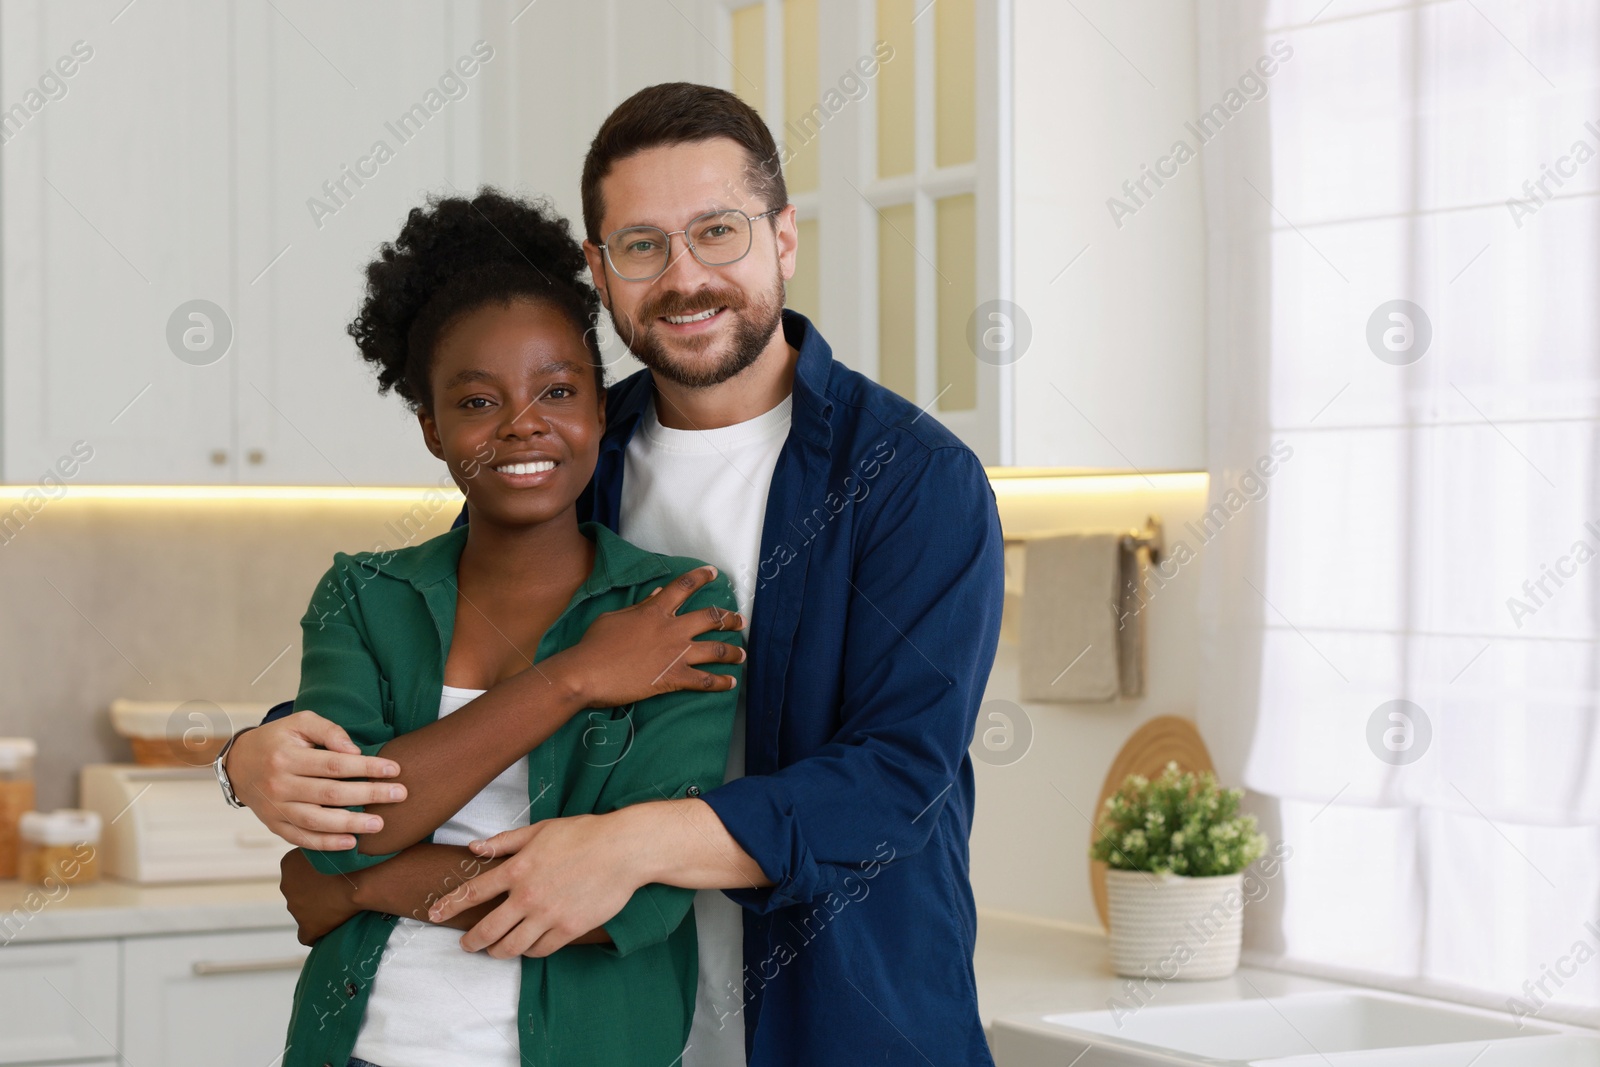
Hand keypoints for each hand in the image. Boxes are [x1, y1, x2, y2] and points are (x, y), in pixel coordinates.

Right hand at [230, 710, 406, 849]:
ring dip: (351, 824)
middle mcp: (280, 785)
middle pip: (330, 793)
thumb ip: (328, 731)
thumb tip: (354, 751)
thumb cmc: (277, 740)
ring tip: (380, 824)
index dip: (366, 767)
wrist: (238, 764)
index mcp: (287, 757)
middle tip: (400, 795)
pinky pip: (301, 838)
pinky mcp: (274, 825)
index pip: (334, 764)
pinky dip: (326, 843)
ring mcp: (276, 808)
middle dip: (369, 794)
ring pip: (316, 820)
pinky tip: (350, 842)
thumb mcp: (299, 722)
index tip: (394, 769)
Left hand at [279, 849, 360, 945]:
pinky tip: (330, 929)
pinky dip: (317, 932)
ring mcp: (296, 908)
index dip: (312, 875)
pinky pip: (307, 934)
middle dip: (313, 892)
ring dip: (317, 909)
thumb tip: (324, 856)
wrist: (362, 877)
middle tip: (335, 889)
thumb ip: (319, 851)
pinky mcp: (308, 927)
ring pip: (304, 912)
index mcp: (288, 864)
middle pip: (298, 892)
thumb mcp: (329, 845)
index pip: (295, 872)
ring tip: (339, 905)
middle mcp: (286, 886)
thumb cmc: (351, 857)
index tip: (328, 875)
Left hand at [426, 815, 642, 958]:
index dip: (450, 905)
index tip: (435, 914)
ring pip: (511, 946)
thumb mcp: (541, 830)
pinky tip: (527, 947)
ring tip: (495, 951)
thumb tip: (474, 847)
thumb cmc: (583, 834)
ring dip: (498, 952)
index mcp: (517, 868)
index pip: (473, 892)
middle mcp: (528, 896)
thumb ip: (505, 841)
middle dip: (471, 942)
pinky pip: (540, 950)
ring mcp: (548, 915)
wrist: (623, 849)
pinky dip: (529, 951)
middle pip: (487, 929)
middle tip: (467, 945)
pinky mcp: (569, 929)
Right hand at [542, 565, 745, 709]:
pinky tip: (730, 683)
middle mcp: (671, 629)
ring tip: (741, 654)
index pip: (684, 586)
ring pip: (715, 649)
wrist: (587, 674)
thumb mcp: (615, 617)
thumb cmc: (595, 644)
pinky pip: (704, 680)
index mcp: (655, 610)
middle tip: (739, 620)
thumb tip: (657, 595)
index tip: (714, 573)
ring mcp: (675, 654)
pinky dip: (720, 682)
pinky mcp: (673, 678)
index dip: (701, 577)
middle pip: (710, 617)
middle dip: (729, 618)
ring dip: (732, 652)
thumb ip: (640, 606)